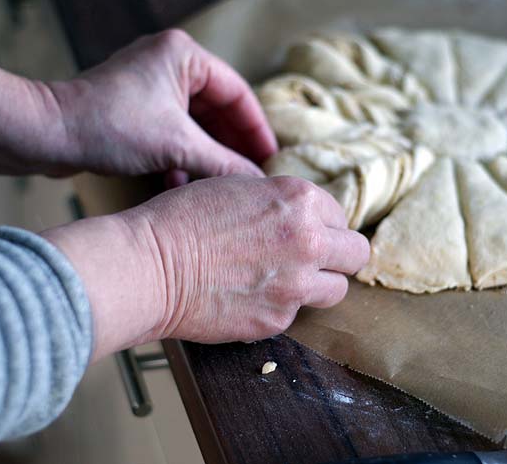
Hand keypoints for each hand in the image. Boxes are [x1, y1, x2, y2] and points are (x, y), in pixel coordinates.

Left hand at [0, 29, 275, 177]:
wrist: (44, 134)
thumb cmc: (108, 126)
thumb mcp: (176, 146)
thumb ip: (223, 164)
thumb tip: (257, 183)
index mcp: (185, 56)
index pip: (238, 92)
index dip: (257, 129)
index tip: (271, 159)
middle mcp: (170, 63)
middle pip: (218, 109)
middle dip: (232, 146)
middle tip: (251, 176)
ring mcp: (151, 85)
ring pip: (196, 124)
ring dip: (206, 155)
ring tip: (220, 184)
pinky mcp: (136, 107)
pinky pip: (173, 131)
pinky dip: (181, 156)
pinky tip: (180, 182)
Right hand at [43, 175, 369, 359]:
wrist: (149, 266)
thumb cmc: (181, 219)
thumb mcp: (238, 188)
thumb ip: (281, 203)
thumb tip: (303, 219)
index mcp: (300, 200)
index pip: (340, 215)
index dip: (322, 224)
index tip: (306, 232)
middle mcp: (309, 240)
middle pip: (356, 254)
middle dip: (339, 256)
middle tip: (315, 260)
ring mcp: (297, 284)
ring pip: (338, 289)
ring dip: (319, 285)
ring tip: (288, 281)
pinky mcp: (279, 319)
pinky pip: (298, 313)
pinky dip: (282, 306)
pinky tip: (254, 296)